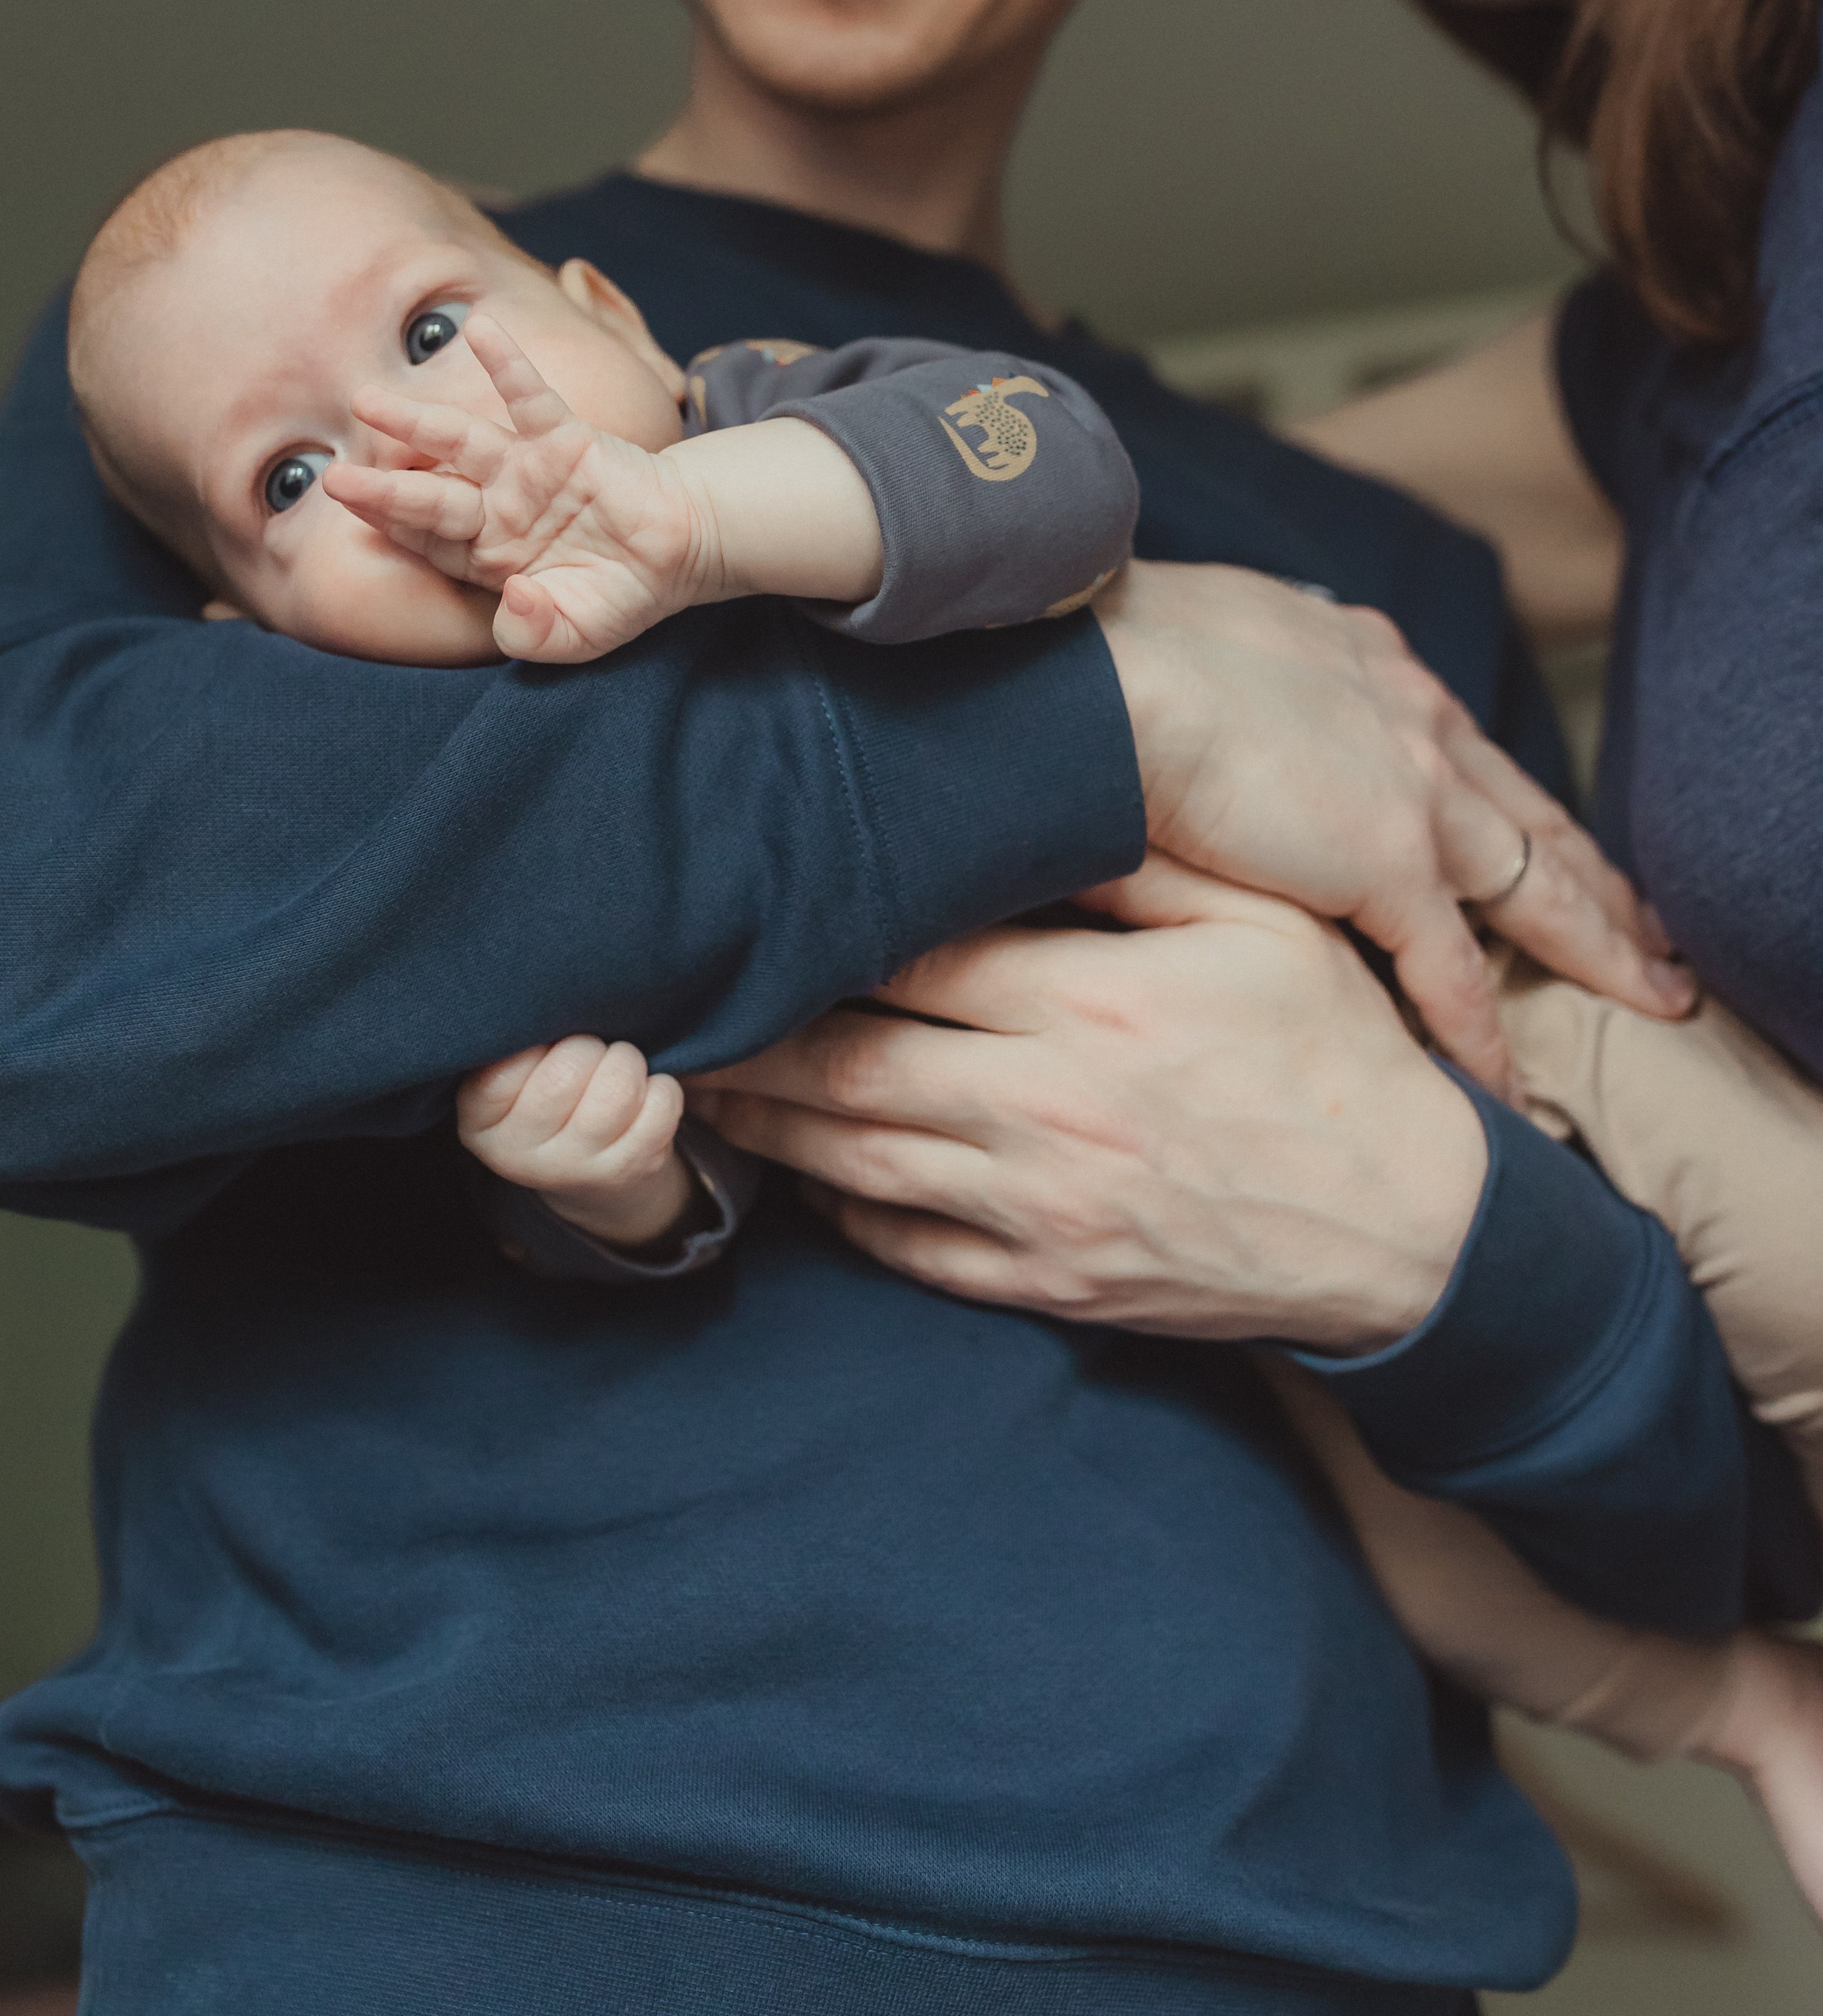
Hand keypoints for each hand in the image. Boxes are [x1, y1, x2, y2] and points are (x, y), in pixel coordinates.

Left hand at [324, 313, 716, 660]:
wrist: (684, 552)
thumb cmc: (623, 593)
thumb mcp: (575, 634)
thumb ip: (534, 632)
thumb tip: (513, 595)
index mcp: (490, 555)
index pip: (427, 540)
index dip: (389, 530)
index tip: (350, 519)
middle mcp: (499, 507)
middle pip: (430, 497)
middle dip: (382, 490)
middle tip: (333, 479)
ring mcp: (528, 469)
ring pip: (462, 441)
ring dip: (416, 423)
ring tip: (368, 402)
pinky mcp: (566, 439)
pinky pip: (531, 396)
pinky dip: (506, 364)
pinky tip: (479, 329)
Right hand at [459, 1034, 693, 1248]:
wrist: (583, 1172)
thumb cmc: (544, 1095)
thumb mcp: (511, 1072)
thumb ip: (518, 1040)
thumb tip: (550, 994)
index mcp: (480, 1123)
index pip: (505, 1067)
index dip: (537, 1040)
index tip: (544, 1044)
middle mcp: (519, 1155)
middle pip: (567, 1072)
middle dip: (586, 1046)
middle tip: (587, 1051)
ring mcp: (575, 1168)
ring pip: (618, 1089)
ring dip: (626, 1062)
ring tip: (617, 1067)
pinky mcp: (629, 1169)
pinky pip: (661, 1105)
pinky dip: (660, 1087)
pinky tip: (644, 1094)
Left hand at [689, 868, 1488, 1351]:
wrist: (1415, 1231)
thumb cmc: (1338, 1055)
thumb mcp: (1266, 927)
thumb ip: (1143, 862)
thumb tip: (1050, 789)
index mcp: (1092, 1005)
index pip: (910, 956)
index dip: (813, 929)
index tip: (745, 902)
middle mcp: (1046, 1111)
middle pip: (847, 1067)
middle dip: (745, 1038)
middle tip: (659, 1004)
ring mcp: (1040, 1212)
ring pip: (854, 1164)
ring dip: (764, 1125)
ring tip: (692, 1082)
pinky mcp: (1049, 1286)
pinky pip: (907, 1252)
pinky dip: (839, 1210)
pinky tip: (800, 1172)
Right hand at [1094, 561, 1691, 1087]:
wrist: (1102, 668)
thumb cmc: (1112, 657)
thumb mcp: (1199, 643)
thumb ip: (1235, 687)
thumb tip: (1209, 716)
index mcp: (1367, 664)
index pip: (1464, 750)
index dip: (1511, 801)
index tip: (1549, 838)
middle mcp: (1413, 717)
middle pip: (1529, 814)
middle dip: (1595, 874)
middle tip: (1651, 927)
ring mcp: (1413, 791)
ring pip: (1533, 886)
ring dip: (1596, 946)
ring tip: (1647, 995)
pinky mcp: (1387, 863)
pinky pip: (1457, 972)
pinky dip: (1486, 1035)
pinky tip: (1513, 1087)